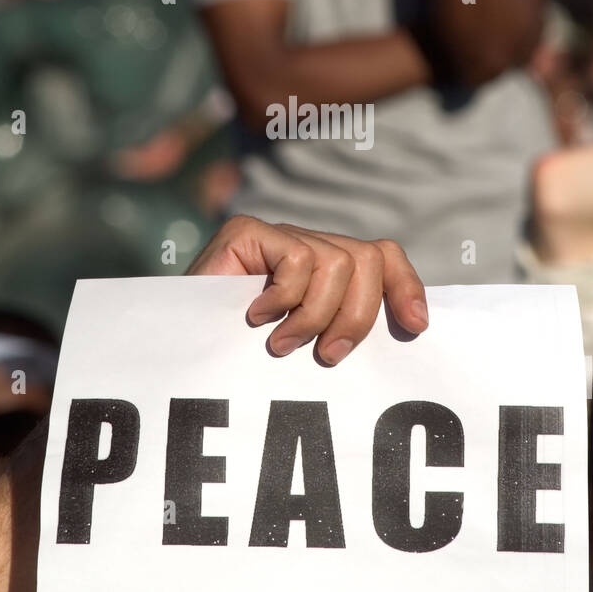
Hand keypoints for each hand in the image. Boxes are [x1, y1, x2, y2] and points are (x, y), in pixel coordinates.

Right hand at [187, 215, 427, 364]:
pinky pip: (299, 260)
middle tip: (330, 355)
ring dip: (314, 316)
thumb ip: (343, 332)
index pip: (383, 256)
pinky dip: (284, 299)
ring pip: (337, 263)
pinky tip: (257, 319)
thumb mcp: (309, 349)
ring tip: (283, 345)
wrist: (175, 352)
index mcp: (327, 270)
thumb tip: (412, 332)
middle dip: (358, 315)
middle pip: (367, 259)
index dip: (405, 286)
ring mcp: (277, 235)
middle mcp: (306, 244)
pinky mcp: (247, 232)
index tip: (417, 328)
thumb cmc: (240, 359)